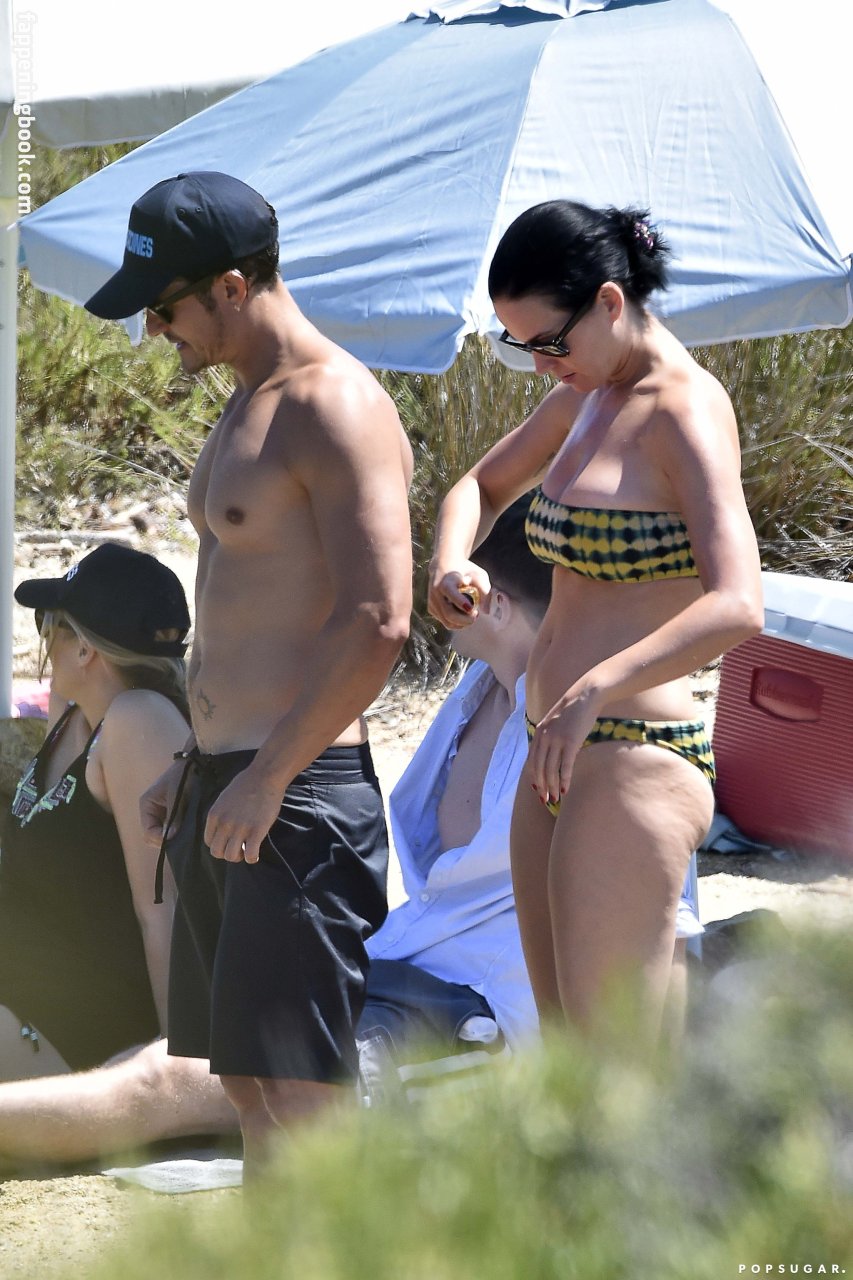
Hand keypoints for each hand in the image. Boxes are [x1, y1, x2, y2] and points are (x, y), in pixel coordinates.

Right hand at [140, 758, 188, 846]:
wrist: (196, 763)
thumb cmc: (184, 776)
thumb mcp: (178, 796)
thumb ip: (174, 816)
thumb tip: (171, 837)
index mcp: (147, 805)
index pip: (148, 832)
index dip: (160, 839)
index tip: (174, 839)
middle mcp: (151, 811)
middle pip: (154, 836)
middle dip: (166, 840)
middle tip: (182, 841)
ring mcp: (161, 814)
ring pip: (164, 834)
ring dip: (173, 837)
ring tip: (187, 836)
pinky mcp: (172, 814)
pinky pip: (172, 829)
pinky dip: (178, 832)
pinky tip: (189, 832)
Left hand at [204, 762, 285, 862]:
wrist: (264, 776)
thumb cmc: (246, 784)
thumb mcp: (224, 799)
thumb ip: (221, 815)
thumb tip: (222, 829)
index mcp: (214, 816)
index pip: (208, 842)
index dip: (220, 844)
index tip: (229, 841)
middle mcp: (224, 824)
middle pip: (217, 852)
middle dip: (227, 853)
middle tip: (238, 847)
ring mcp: (240, 828)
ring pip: (231, 856)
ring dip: (239, 857)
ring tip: (246, 850)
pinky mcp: (256, 831)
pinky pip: (249, 855)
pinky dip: (252, 858)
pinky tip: (255, 853)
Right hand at [427, 561, 491, 629]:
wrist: (444, 566)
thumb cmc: (465, 571)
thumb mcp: (478, 574)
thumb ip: (485, 590)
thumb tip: (485, 611)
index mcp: (446, 581)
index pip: (451, 593)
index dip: (461, 602)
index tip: (472, 608)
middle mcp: (436, 592)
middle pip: (449, 614)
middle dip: (465, 619)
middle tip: (476, 615)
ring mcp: (432, 601)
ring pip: (447, 621)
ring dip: (462, 623)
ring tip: (472, 615)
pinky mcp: (431, 609)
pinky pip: (445, 622)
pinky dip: (457, 622)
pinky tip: (463, 614)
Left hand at [528, 687, 601, 806]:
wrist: (586, 695)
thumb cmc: (574, 710)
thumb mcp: (555, 722)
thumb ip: (549, 737)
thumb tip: (550, 755)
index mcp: (539, 732)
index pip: (532, 760)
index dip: (534, 777)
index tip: (536, 789)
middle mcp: (545, 737)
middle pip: (539, 768)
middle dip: (541, 786)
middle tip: (544, 800)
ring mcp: (557, 739)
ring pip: (551, 770)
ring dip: (552, 786)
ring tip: (554, 798)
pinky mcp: (571, 742)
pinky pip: (565, 766)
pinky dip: (564, 780)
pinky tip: (565, 790)